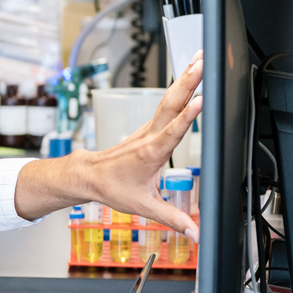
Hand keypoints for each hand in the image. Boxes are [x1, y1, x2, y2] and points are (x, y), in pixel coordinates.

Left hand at [14, 51, 203, 240]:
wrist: (88, 176)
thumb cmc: (112, 188)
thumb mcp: (142, 207)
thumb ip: (171, 219)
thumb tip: (195, 233)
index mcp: (150, 152)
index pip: (173, 131)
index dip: (188, 116)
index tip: (201, 99)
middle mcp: (149, 135)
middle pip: (171, 103)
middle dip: (188, 81)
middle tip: (204, 62)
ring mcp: (147, 128)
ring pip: (168, 99)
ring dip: (184, 78)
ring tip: (199, 59)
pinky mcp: (147, 127)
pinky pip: (165, 104)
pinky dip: (178, 88)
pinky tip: (187, 76)